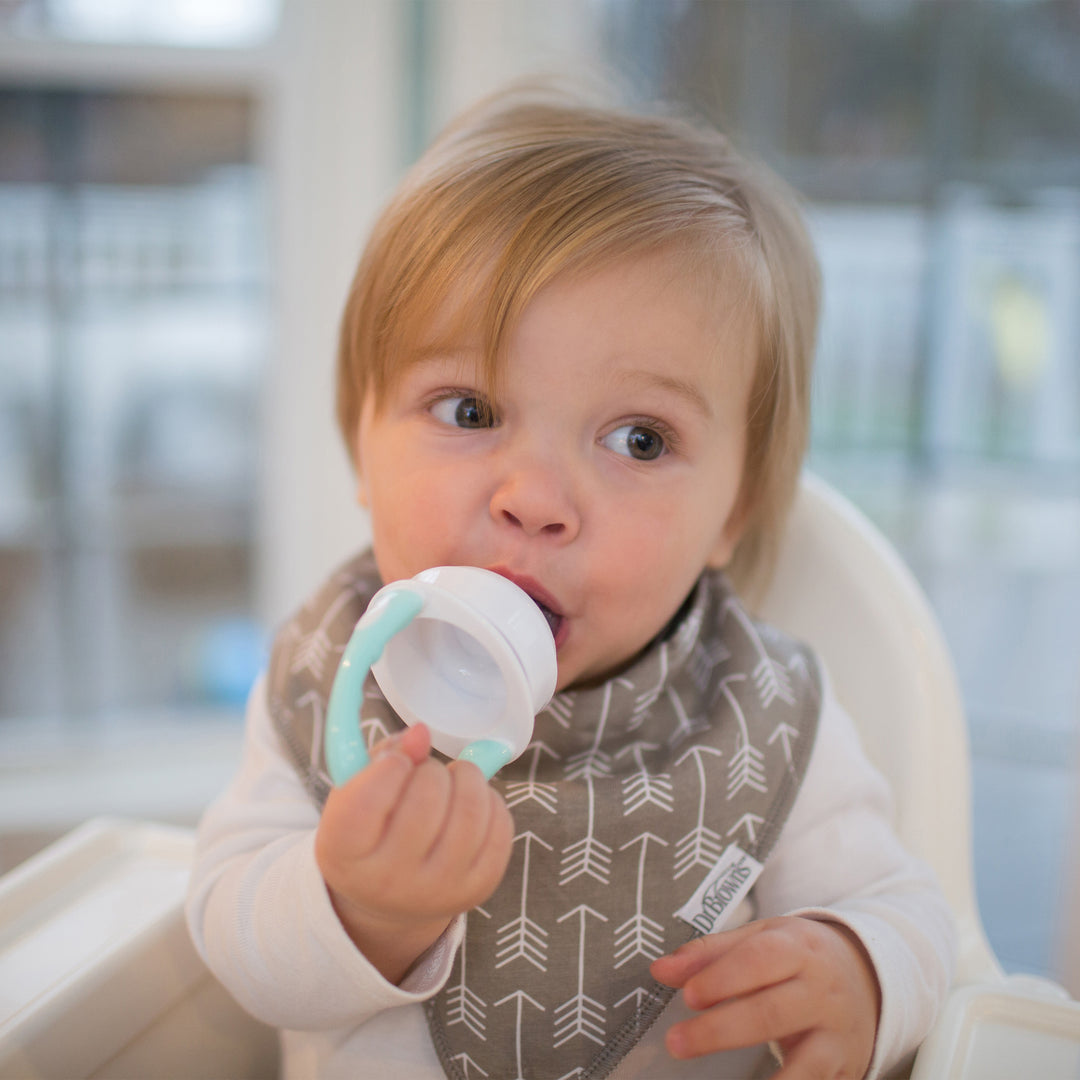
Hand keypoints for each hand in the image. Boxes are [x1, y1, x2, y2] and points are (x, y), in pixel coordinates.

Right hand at [315, 723, 513, 983]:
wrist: (389, 896)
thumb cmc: (371, 830)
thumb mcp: (356, 793)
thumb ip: (383, 755)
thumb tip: (421, 734)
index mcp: (344, 851)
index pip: (368, 799)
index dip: (391, 765)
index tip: (398, 761)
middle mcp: (388, 880)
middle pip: (427, 798)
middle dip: (433, 768)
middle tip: (427, 772)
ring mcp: (437, 890)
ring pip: (472, 810)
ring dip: (467, 777)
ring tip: (454, 779)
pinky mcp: (477, 890)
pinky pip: (500, 827)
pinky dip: (491, 801)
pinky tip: (470, 804)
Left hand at [651, 916, 880, 1078]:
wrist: (869, 975)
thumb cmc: (798, 956)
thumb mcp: (761, 939)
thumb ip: (709, 954)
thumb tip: (660, 970)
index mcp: (798, 948)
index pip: (759, 960)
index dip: (723, 978)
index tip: (688, 996)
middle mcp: (822, 990)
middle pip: (771, 1012)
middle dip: (721, 1030)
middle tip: (677, 1043)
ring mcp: (837, 1033)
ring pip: (802, 1063)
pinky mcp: (845, 1068)